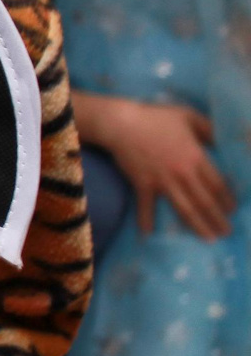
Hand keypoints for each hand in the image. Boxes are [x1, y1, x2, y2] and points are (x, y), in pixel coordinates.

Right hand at [87, 93, 231, 239]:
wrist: (121, 123)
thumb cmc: (156, 118)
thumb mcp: (189, 116)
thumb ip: (209, 129)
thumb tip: (224, 141)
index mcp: (195, 157)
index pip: (218, 184)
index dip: (227, 200)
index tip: (233, 211)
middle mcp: (182, 173)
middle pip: (204, 201)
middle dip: (217, 219)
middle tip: (226, 233)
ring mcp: (161, 181)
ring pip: (184, 208)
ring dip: (197, 226)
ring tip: (208, 238)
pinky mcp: (142, 184)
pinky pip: (146, 206)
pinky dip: (146, 221)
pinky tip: (148, 235)